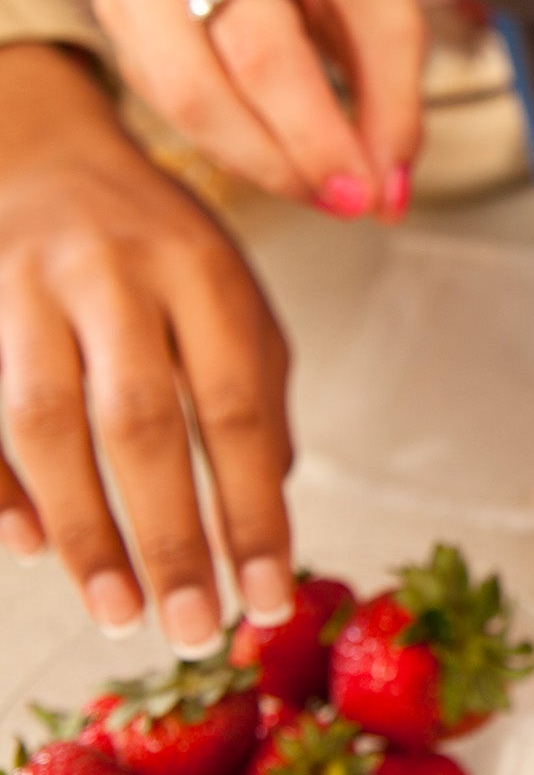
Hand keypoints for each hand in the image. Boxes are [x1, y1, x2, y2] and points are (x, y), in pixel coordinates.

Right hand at [0, 45, 293, 656]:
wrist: (37, 145)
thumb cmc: (155, 245)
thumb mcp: (232, 296)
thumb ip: (254, 392)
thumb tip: (264, 509)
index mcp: (203, 273)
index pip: (237, 410)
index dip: (251, 512)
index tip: (267, 599)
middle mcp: (113, 274)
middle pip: (141, 423)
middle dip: (169, 538)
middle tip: (193, 630)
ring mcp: (22, 286)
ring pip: (44, 423)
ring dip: (84, 530)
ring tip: (119, 613)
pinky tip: (30, 547)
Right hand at [92, 0, 422, 220]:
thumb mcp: (386, 0)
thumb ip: (394, 102)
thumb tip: (387, 197)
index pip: (262, 56)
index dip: (313, 139)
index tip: (361, 194)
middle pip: (200, 92)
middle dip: (277, 164)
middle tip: (343, 199)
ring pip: (177, 108)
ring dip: (257, 161)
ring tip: (325, 177)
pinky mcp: (118, 20)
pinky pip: (169, 104)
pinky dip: (231, 139)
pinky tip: (281, 144)